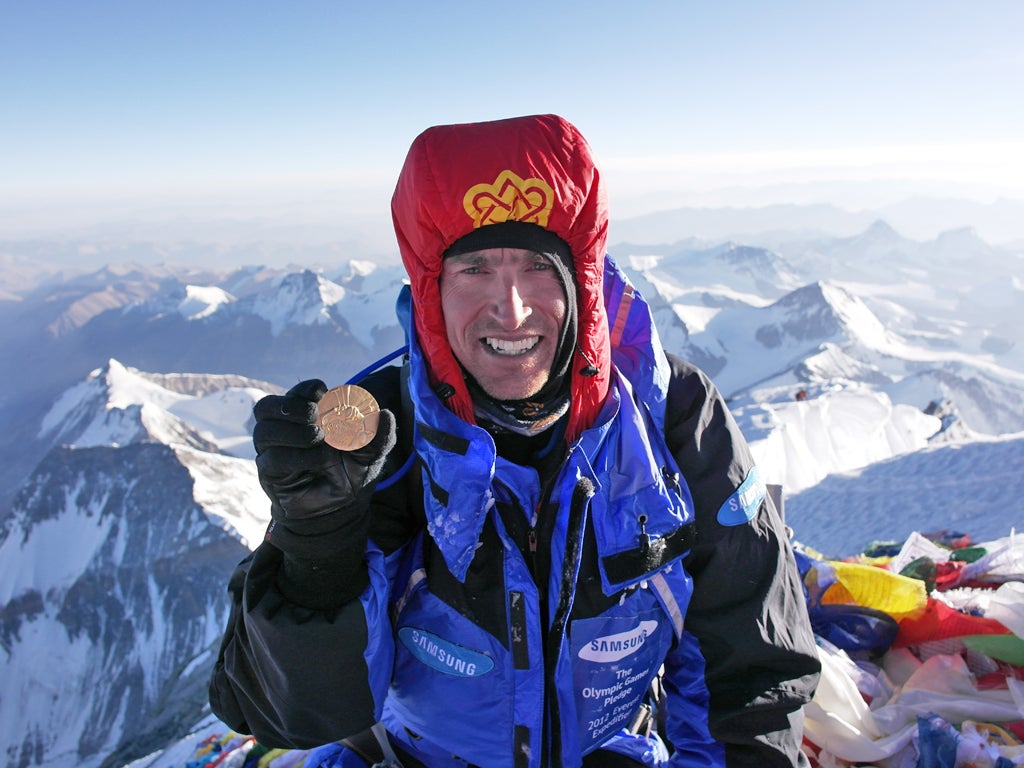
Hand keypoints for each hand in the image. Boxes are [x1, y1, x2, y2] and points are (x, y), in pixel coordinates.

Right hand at [252, 379, 396, 558]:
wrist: (342, 509)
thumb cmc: (352, 471)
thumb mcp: (370, 452)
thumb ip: (378, 434)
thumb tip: (385, 414)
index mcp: (305, 417)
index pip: (294, 394)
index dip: (305, 390)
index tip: (322, 392)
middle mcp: (283, 430)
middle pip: (266, 407)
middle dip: (290, 406)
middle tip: (315, 414)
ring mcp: (272, 451)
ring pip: (265, 432)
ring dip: (293, 431)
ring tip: (318, 436)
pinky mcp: (270, 474)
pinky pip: (273, 459)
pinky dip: (297, 456)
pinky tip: (320, 459)